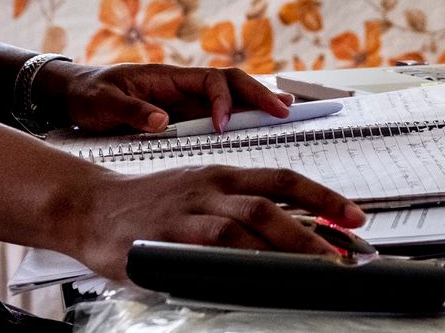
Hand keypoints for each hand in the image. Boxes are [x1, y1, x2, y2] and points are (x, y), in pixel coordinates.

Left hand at [47, 63, 295, 133]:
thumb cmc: (88, 95)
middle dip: (259, 94)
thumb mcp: (103, 103)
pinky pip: (219, 112)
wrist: (74, 95)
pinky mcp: (183, 115)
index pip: (210, 82)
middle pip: (232, 83)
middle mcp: (183, 86)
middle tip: (286, 109)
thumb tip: (162, 122)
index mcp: (168, 78)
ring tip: (288, 110)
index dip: (222, 101)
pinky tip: (262, 121)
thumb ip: (131, 112)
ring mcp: (185, 100)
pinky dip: (243, 115)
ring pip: (231, 96)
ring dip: (258, 102)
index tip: (222, 125)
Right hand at [70, 165, 364, 281]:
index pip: (283, 179)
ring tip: (317, 265)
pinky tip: (261, 270)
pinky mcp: (167, 233)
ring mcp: (190, 208)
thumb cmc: (147, 205)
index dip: (323, 196)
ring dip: (288, 243)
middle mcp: (211, 186)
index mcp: (222, 174)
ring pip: (248, 220)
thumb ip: (235, 212)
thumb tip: (283, 239)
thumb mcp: (197, 194)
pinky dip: (241, 255)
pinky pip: (211, 242)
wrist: (90, 206)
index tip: (354, 215)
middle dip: (317, 224)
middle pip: (273, 200)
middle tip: (346, 250)